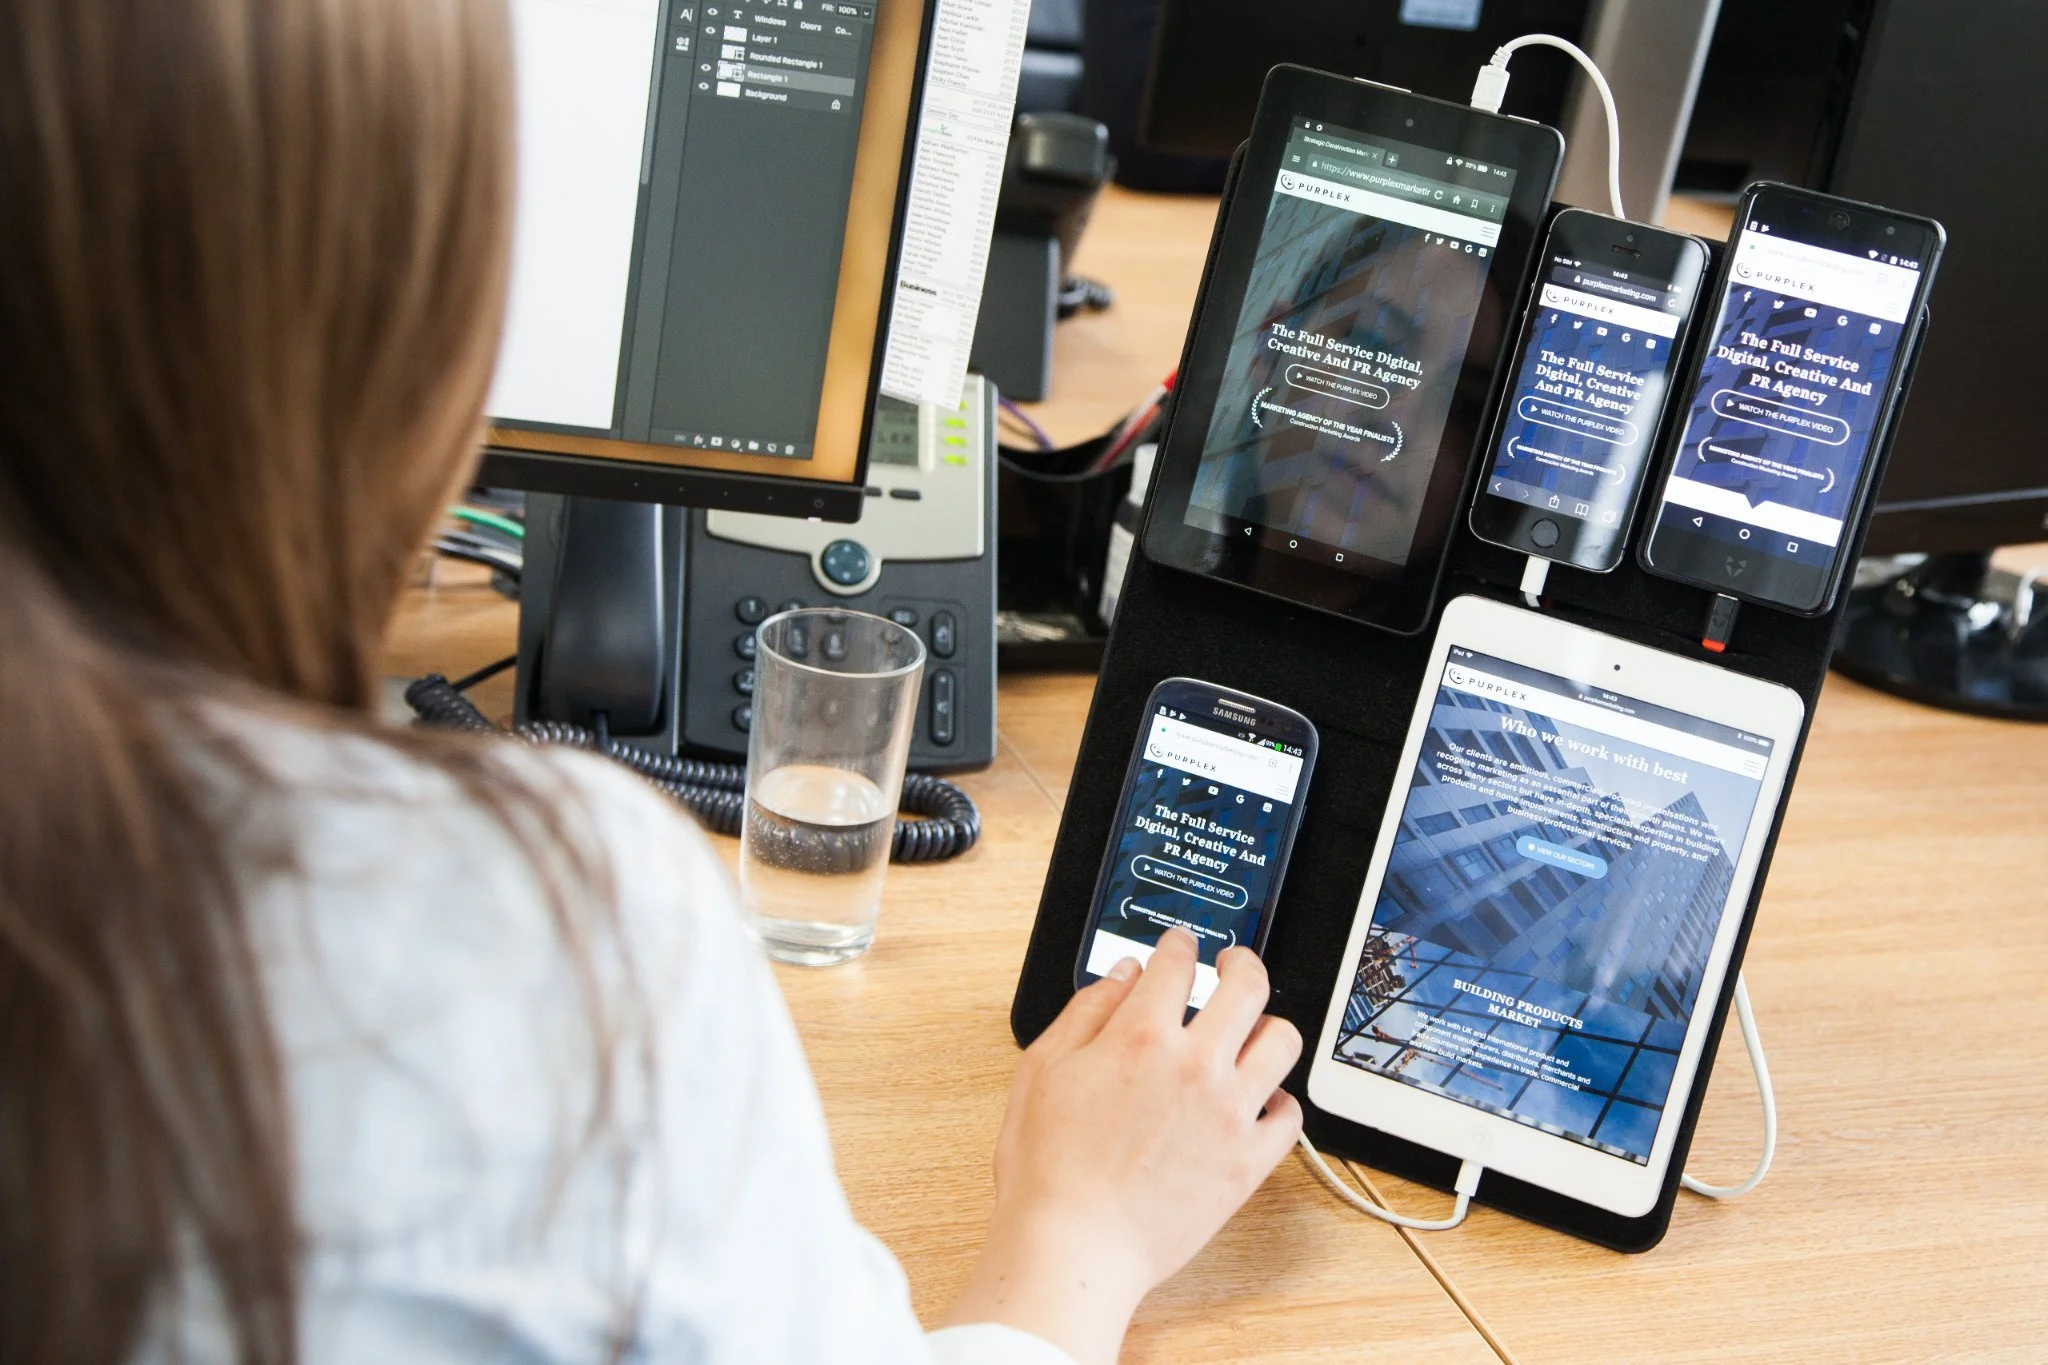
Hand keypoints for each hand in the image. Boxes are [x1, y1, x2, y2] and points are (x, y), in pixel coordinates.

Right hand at [945, 929, 1302, 1363]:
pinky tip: (1258, 1100)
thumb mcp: (1043, 1069)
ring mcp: (1230, 1113)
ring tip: (1252, 1031)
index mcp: (1142, 1036)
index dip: (1178, 944)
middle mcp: (1196, 1066)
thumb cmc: (1049, 1168)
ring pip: (1282, 1042)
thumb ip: (1086, 1010)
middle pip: (1249, 986)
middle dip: (1241, 963)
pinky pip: (1289, 1116)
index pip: (1177, 962)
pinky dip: (1278, 1102)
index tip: (1179, 946)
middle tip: (1232, 965)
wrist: (1075, 1245)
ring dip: (1267, 1027)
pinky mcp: (1248, 1162)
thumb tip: (1123, 974)